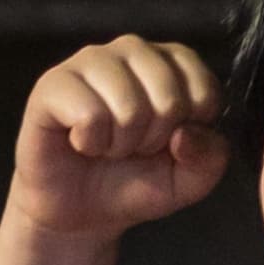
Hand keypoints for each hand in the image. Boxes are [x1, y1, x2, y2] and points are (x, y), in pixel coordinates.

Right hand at [8, 34, 232, 240]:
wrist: (81, 213)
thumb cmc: (134, 184)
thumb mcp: (188, 180)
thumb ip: (210, 158)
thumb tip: (188, 134)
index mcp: (171, 65)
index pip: (203, 88)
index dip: (190, 131)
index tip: (169, 143)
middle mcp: (132, 51)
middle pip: (169, 97)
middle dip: (154, 142)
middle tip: (133, 148)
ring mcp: (91, 61)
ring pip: (129, 105)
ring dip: (121, 145)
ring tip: (107, 146)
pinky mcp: (53, 83)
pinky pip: (89, 113)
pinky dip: (91, 143)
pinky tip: (81, 143)